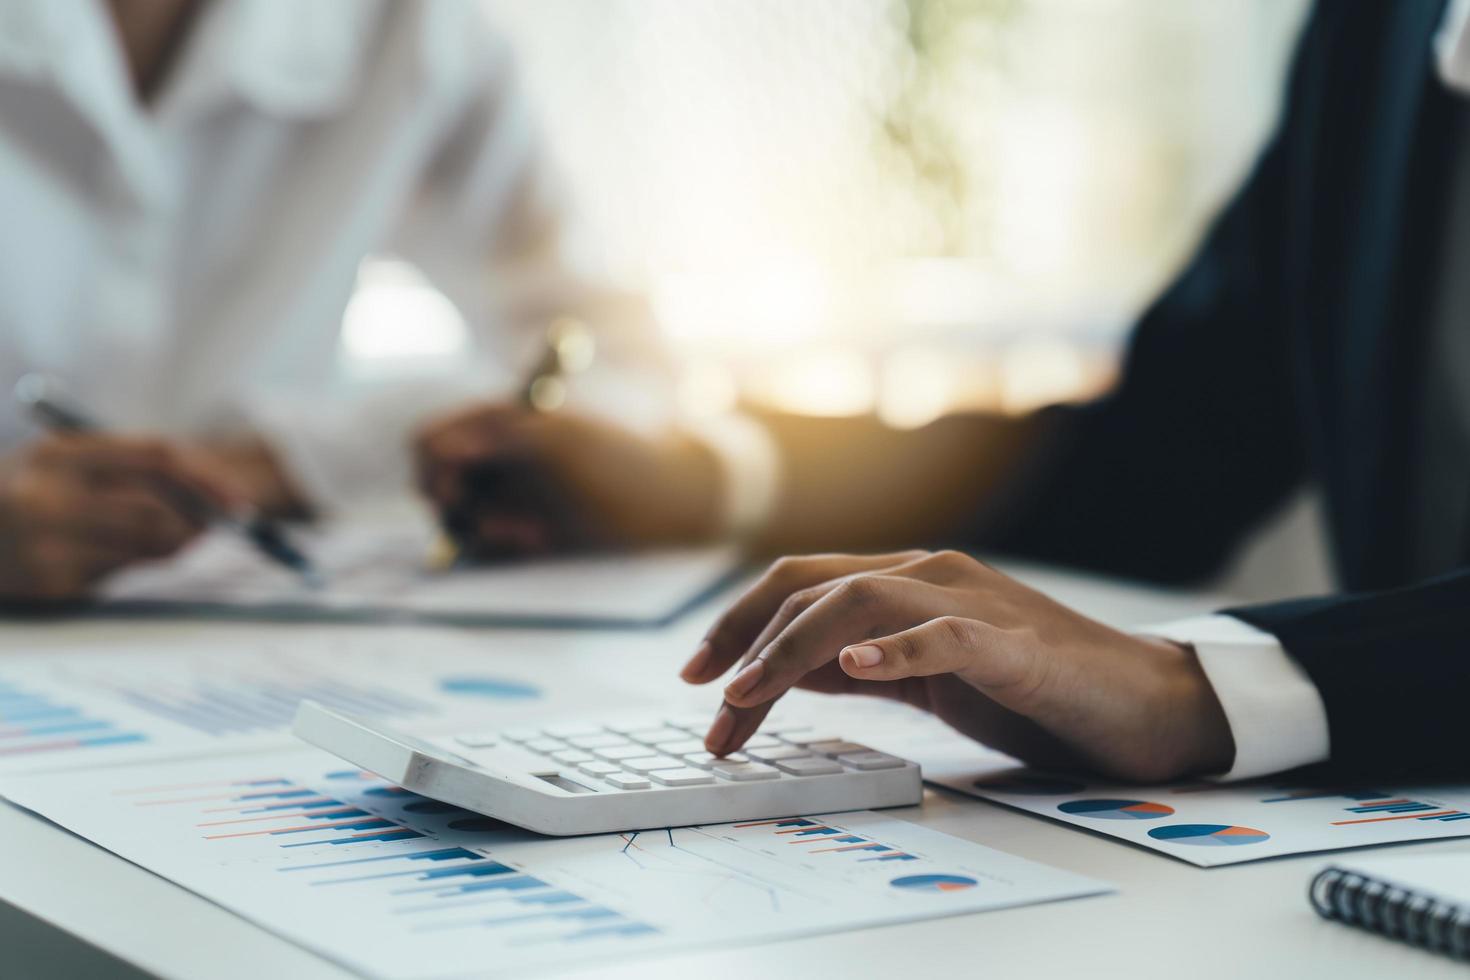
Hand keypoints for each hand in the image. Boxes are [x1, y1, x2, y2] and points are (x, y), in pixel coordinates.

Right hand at [0, 434, 245, 600]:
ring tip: (165, 539)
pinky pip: (117, 577)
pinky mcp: (49, 587)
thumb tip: (207, 502)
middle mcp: (49, 498)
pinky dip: (124, 567)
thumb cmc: (19, 495)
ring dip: (169, 547)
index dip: (206, 478)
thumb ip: (125, 471)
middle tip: (216, 528)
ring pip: (145, 549)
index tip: (238, 499)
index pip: (155, 457)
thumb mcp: (59, 464)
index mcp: (57, 454)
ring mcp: (46, 547)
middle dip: (197, 523)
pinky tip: (95, 556)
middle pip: (156, 512)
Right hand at [414, 403, 723, 558]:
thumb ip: (496, 436)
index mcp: (498, 420)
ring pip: (456, 518)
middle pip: (433, 483)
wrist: (675, 504)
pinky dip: (500, 547)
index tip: (455, 495)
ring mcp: (504, 493)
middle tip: (500, 526)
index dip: (432, 468)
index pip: (430, 440)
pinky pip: (484, 543)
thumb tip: (437, 444)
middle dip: (456, 507)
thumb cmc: (623, 462)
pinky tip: (538, 542)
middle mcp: (493, 455)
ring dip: (483, 531)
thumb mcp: (562, 443)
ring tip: (534, 535)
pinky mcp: (519, 529)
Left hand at [680, 550, 1235, 781]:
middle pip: (813, 589)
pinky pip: (945, 636)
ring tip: (749, 696)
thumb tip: (784, 671)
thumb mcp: (926, 677)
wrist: (1142, 700)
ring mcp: (972, 602)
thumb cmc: (1033, 689)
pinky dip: (895, 648)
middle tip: (711, 716)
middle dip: (746, 648)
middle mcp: (930, 576)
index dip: (737, 623)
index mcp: (907, 583)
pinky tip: (855, 667)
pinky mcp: (1014, 643)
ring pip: (861, 601)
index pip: (799, 583)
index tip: (693, 676)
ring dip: (793, 650)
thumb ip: (861, 664)